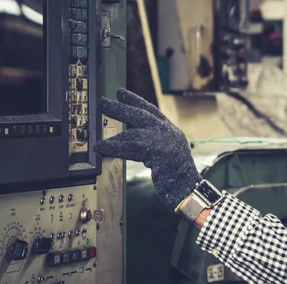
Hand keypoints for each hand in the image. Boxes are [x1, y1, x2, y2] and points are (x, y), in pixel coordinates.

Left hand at [94, 89, 201, 209]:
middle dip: (120, 108)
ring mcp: (163, 141)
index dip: (135, 101)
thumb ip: (156, 144)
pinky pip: (129, 148)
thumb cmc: (179, 177)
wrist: (189, 187)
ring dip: (113, 134)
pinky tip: (101, 148)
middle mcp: (168, 132)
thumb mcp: (169, 154)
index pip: (152, 111)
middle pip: (141, 115)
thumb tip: (132, 139)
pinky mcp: (156, 153)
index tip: (121, 94)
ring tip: (97, 138)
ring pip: (133, 133)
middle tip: (103, 102)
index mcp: (172, 131)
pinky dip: (113, 148)